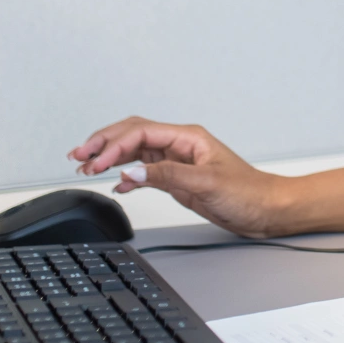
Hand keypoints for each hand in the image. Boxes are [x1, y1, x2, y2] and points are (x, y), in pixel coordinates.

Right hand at [68, 118, 282, 237]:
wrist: (265, 209)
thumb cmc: (248, 192)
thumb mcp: (207, 182)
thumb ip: (168, 175)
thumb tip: (132, 171)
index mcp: (188, 137)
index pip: (141, 132)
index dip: (113, 145)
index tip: (94, 162)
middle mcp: (180, 145)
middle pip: (133, 134)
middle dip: (103, 143)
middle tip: (78, 156)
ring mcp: (178, 161)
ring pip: (135, 151)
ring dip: (110, 157)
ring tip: (85, 165)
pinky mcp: (178, 178)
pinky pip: (145, 170)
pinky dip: (127, 174)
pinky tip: (116, 182)